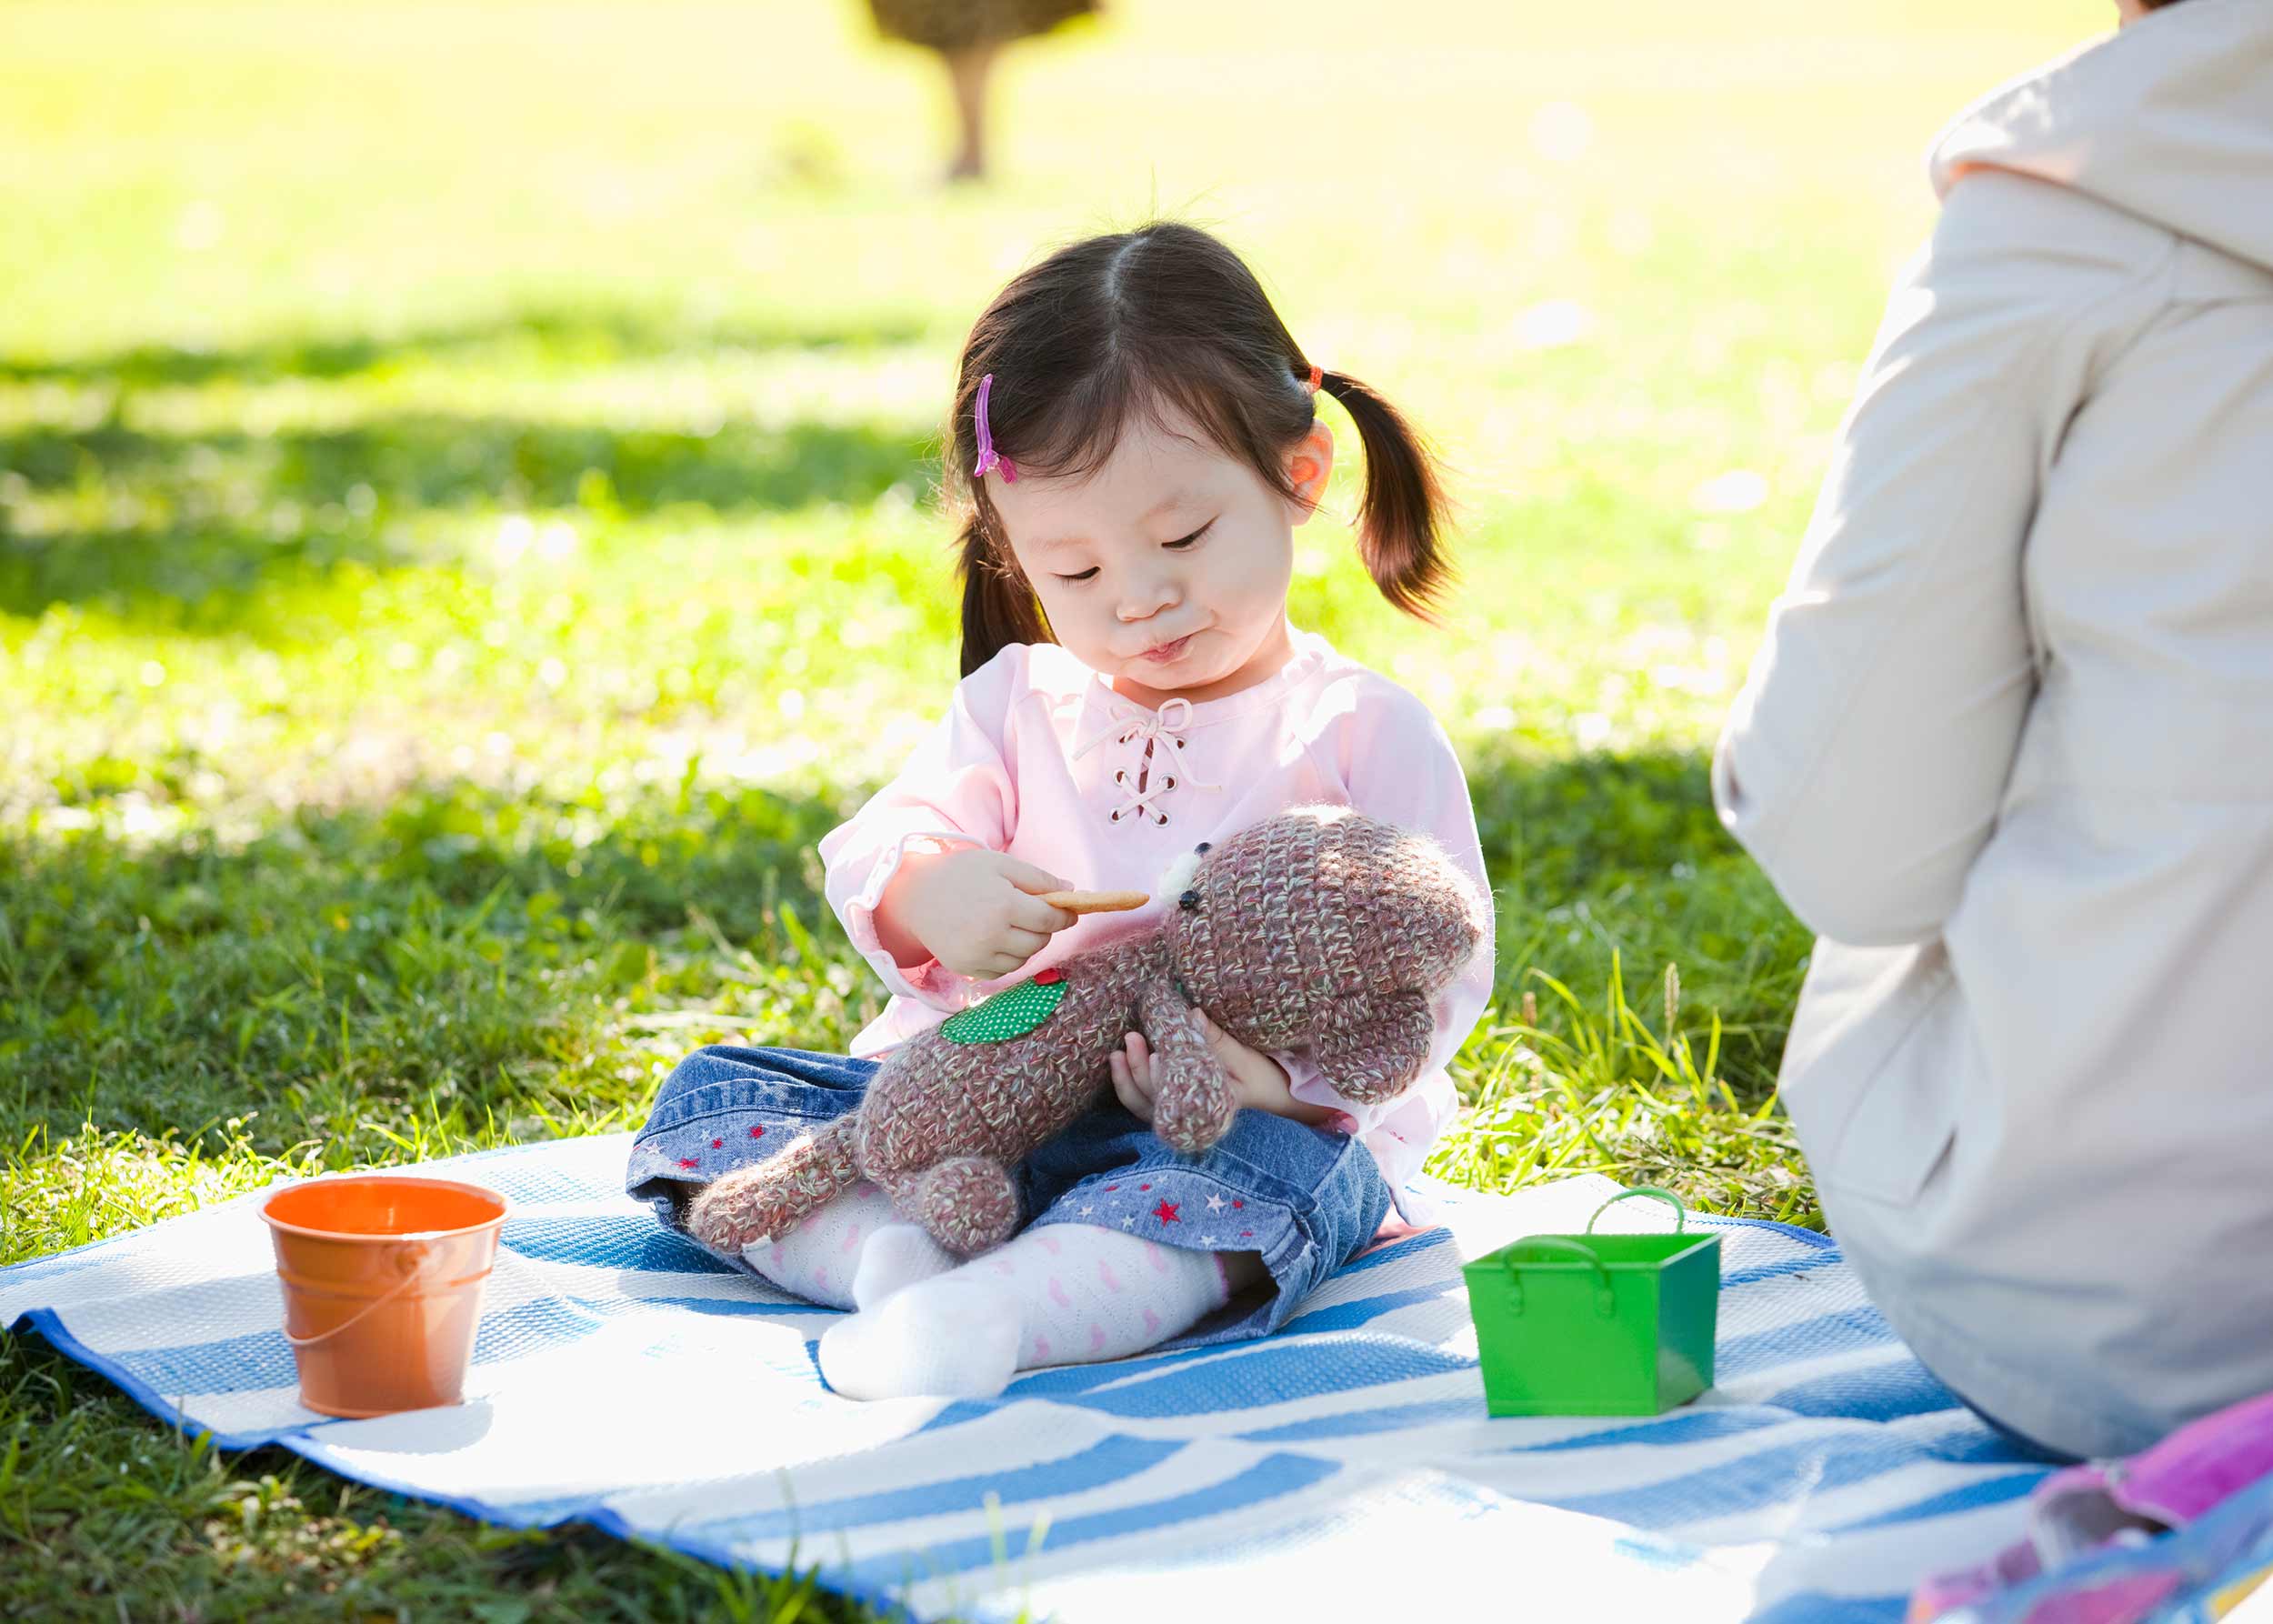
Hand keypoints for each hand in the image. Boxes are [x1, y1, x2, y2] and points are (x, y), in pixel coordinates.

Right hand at [879, 847, 1079, 980]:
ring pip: (1023, 960)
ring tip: (1013, 925)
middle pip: (1039, 942)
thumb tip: (1072, 893)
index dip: (1065, 916)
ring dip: (1027, 945)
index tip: (1069, 912)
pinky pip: (1002, 971)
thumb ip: (1038, 878)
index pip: (1049, 919)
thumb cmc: (960, 874)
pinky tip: (996, 939)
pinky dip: (1008, 958)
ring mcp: (977, 956)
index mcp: (1003, 905)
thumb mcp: (1000, 864)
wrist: (915, 896)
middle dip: (1045, 929)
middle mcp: (991, 935)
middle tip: (1036, 914)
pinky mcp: (967, 969)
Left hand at [1109, 1012, 1338, 1127]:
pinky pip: (1145, 1101)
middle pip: (1154, 1101)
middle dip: (1139, 1070)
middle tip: (1133, 1037)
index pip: (1177, 1099)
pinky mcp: (1173, 1104)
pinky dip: (1130, 1084)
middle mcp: (1190, 1116)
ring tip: (1118, 1051)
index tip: (1157, 1053)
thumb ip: (1217, 1040)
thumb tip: (1191, 1015)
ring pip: (1144, 1105)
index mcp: (1210, 1108)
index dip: (1162, 1079)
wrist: (1275, 1096)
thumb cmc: (1262, 1078)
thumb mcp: (1245, 1058)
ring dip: (1127, 1079)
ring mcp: (1179, 1113)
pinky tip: (1120, 1062)